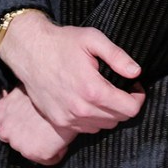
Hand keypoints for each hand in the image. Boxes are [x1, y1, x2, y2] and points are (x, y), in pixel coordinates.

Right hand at [0, 12, 142, 134]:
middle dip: (125, 104)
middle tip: (121, 88)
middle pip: (119, 119)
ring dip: (109, 113)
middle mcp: (81, 109)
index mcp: (93, 90)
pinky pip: (86, 128)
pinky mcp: (58, 121)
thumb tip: (136, 72)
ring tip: (103, 94)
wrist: (29, 51)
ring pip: (103, 126)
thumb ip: (117, 56)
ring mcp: (68, 118)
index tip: (135, 86)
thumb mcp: (92, 39)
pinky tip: (88, 101)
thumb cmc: (62, 42)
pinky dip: (93, 118)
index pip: (130, 109)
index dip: (138, 98)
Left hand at [0, 87, 75, 164]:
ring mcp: (19, 144)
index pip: (3, 124)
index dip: (19, 123)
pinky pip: (48, 159)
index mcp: (0, 113)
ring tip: (54, 133)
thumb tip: (13, 97)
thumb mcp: (23, 89)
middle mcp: (5, 131)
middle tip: (43, 128)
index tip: (30, 120)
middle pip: (15, 139)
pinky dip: (56, 153)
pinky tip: (61, 141)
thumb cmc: (47, 90)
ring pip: (30, 150)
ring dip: (41, 145)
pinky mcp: (35, 154)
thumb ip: (15, 98)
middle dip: (28, 136)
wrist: (66, 99)